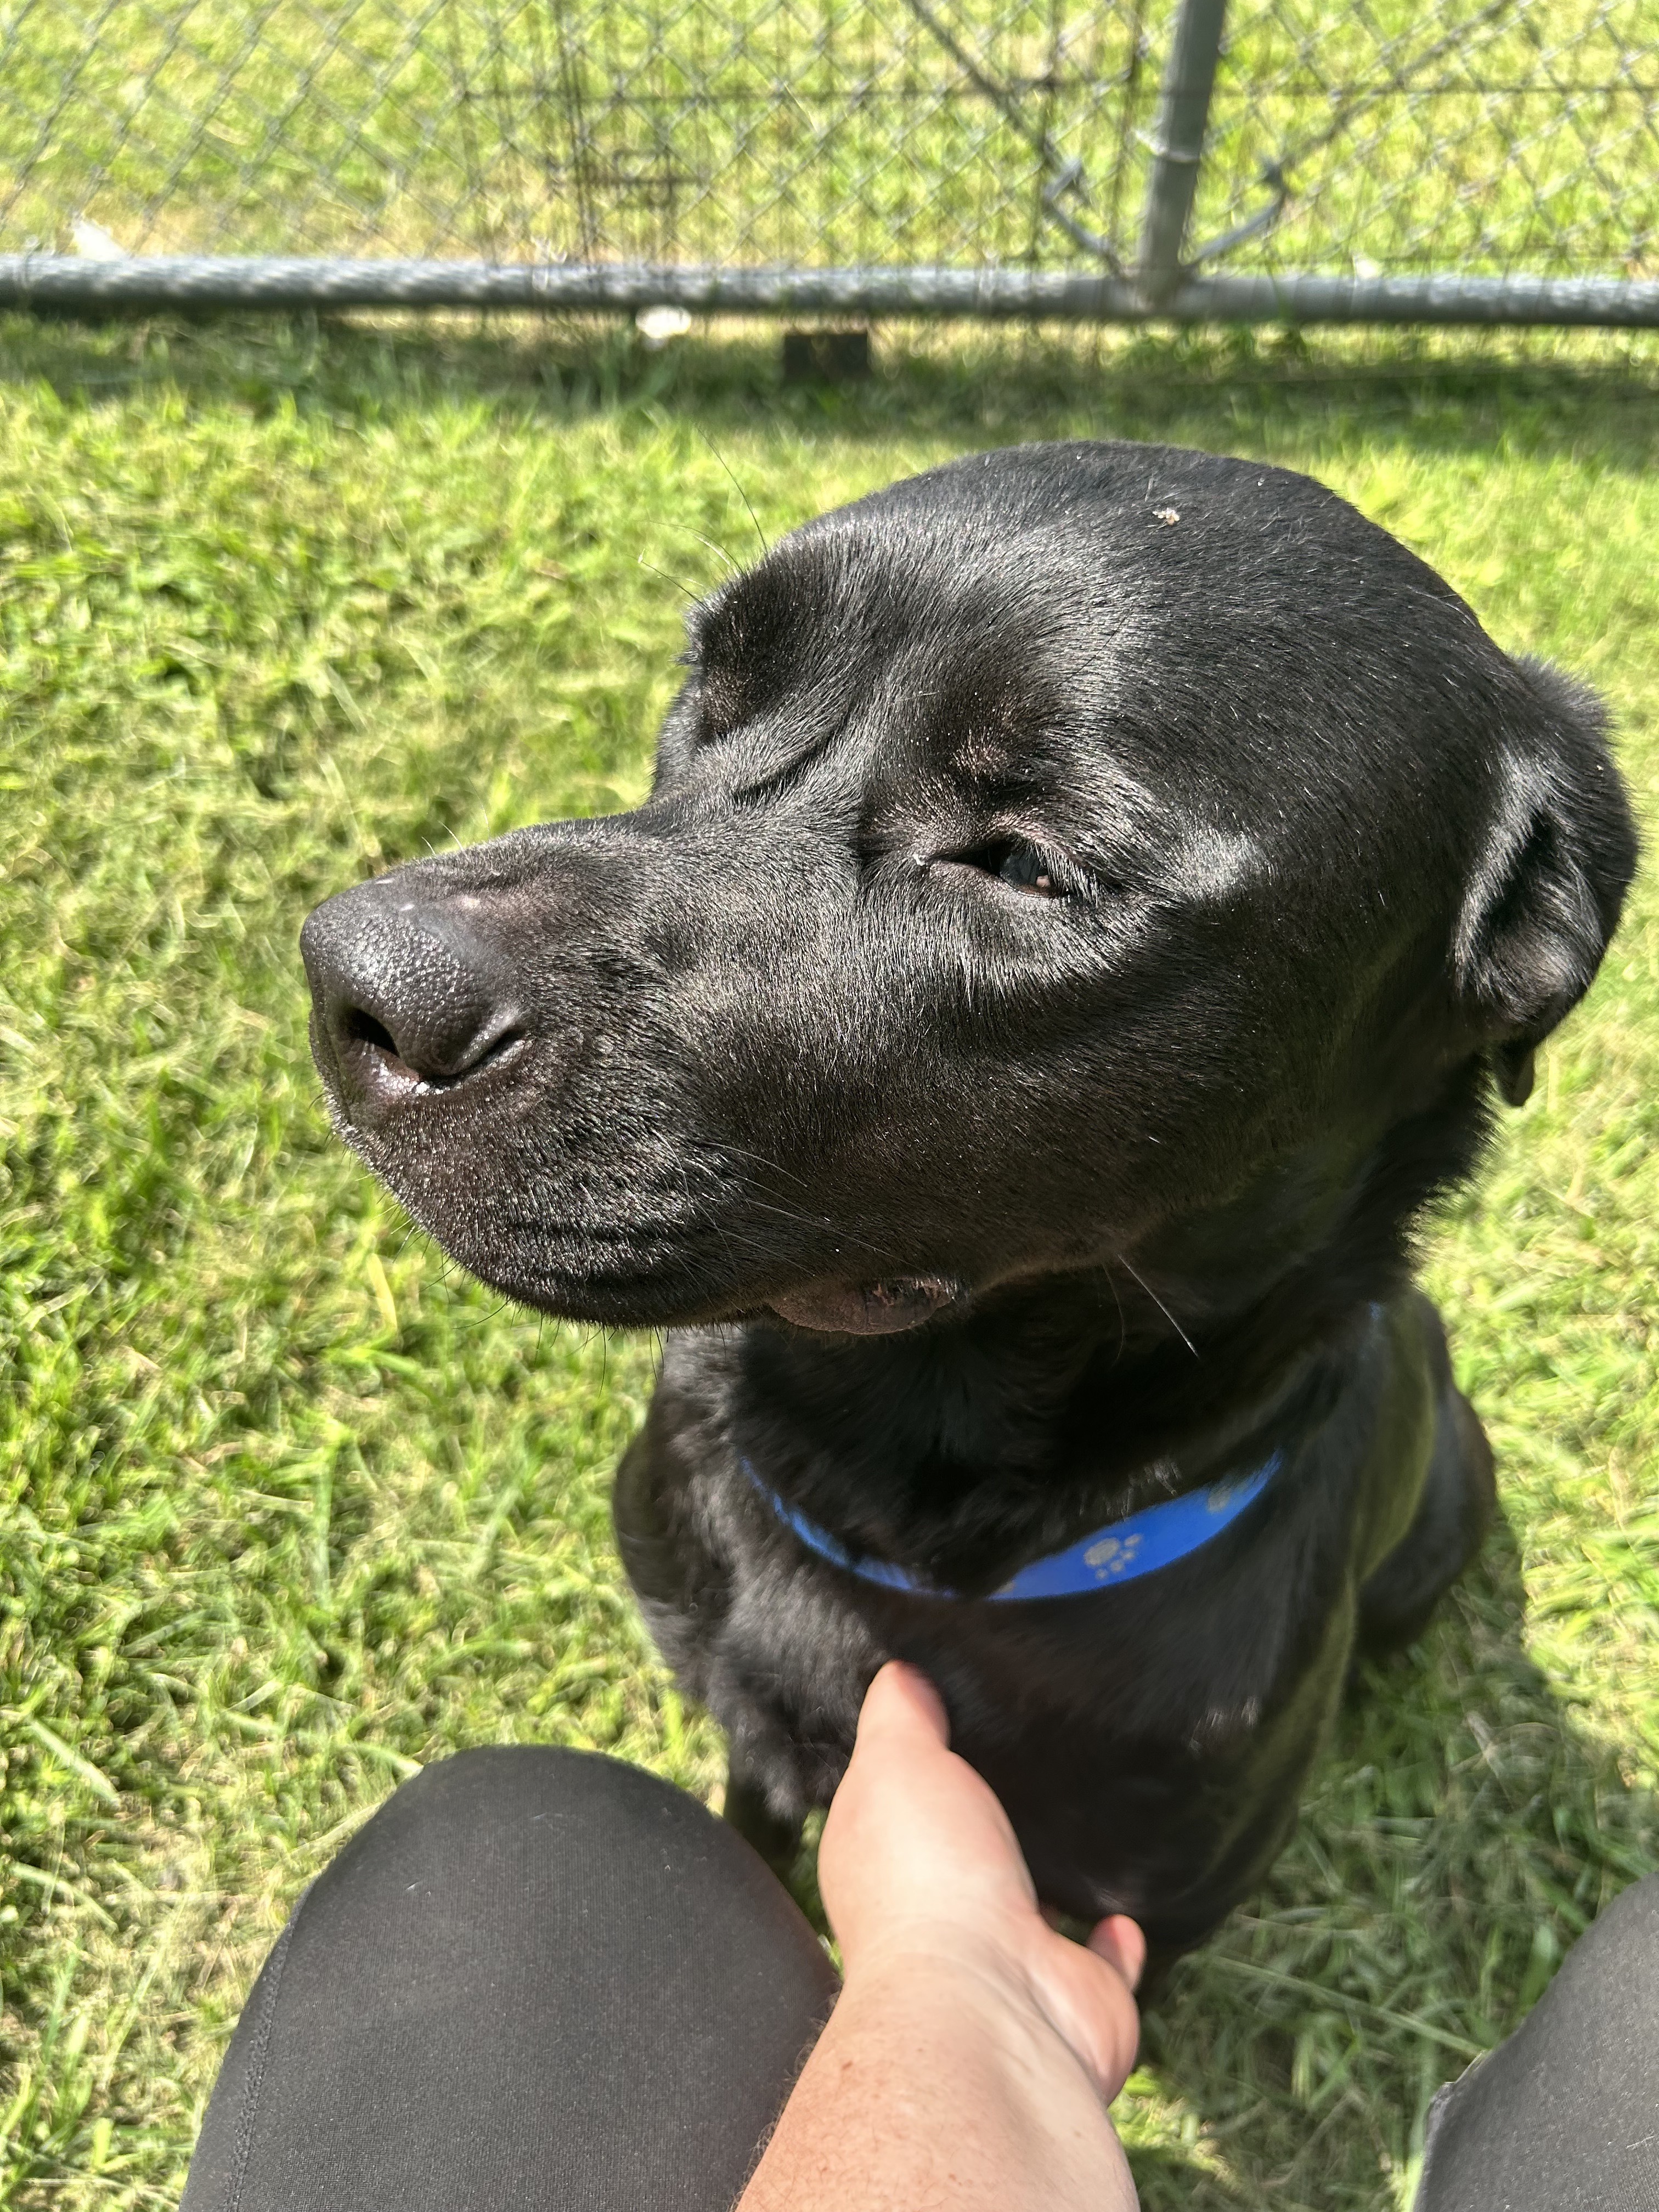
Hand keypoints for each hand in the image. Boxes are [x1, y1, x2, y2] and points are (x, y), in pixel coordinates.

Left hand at [818, 1659, 1144, 2106]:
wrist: (993, 2006)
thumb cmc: (929, 1883)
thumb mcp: (897, 1764)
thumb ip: (900, 1716)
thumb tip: (900, 1672)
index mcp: (887, 1861)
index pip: (899, 1802)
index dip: (920, 1763)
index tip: (955, 1714)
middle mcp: (943, 1914)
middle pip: (971, 1854)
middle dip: (994, 1819)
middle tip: (1037, 1758)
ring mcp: (1012, 1958)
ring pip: (1037, 1903)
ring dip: (1057, 1873)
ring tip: (1087, 1815)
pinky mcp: (1078, 1993)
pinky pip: (1106, 1960)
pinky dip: (1117, 1936)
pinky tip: (1124, 1905)